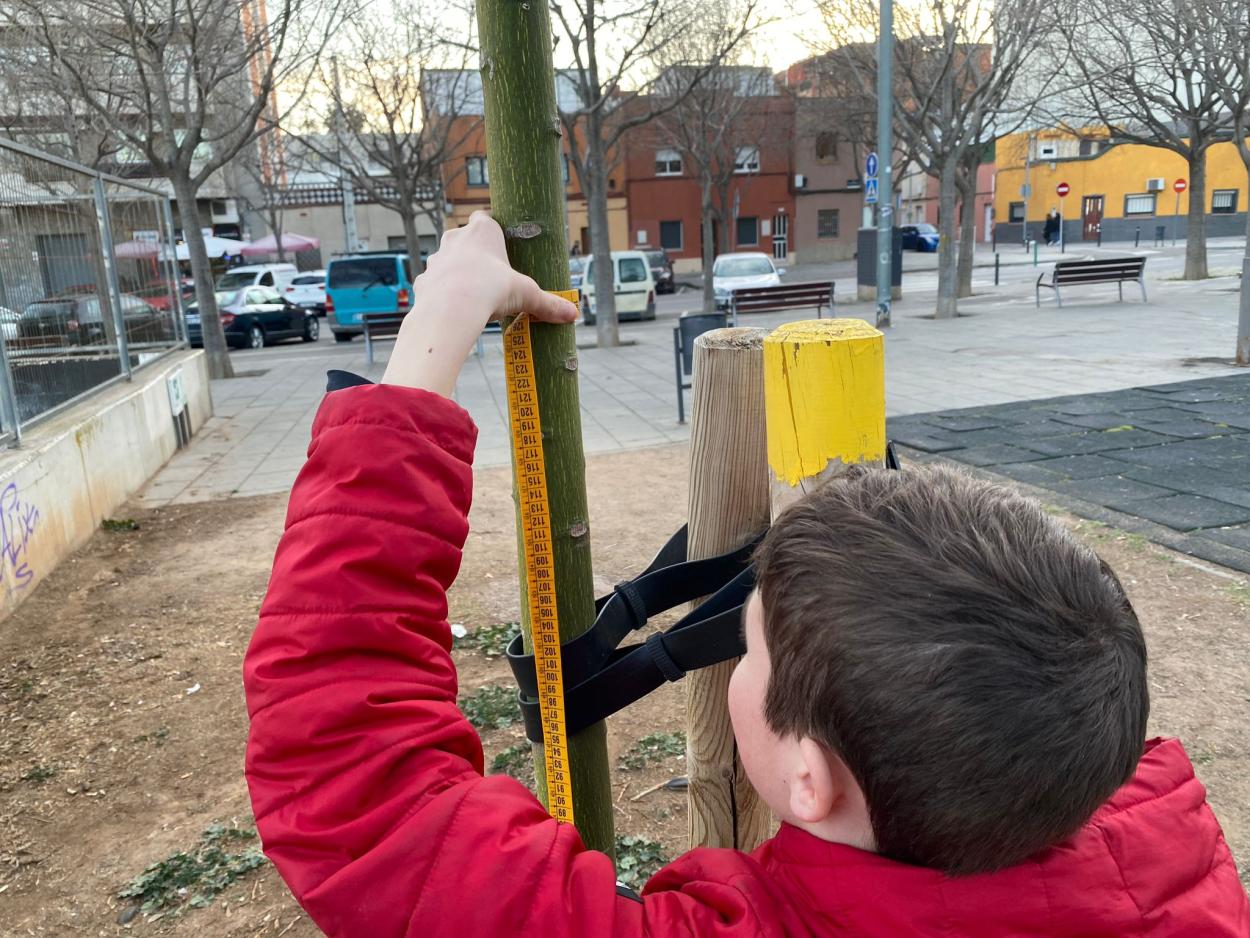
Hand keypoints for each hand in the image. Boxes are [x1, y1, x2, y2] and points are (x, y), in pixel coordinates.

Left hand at [382, 212, 578, 396]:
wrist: (451, 309)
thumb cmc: (490, 290)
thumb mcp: (526, 295)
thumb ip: (547, 303)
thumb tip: (572, 315)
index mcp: (482, 231)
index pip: (486, 219)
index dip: (493, 232)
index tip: (502, 248)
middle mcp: (456, 239)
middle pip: (465, 239)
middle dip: (476, 255)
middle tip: (491, 275)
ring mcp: (437, 259)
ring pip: (448, 261)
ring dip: (457, 273)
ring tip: (472, 295)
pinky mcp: (424, 280)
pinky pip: (434, 284)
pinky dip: (442, 294)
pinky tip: (453, 308)